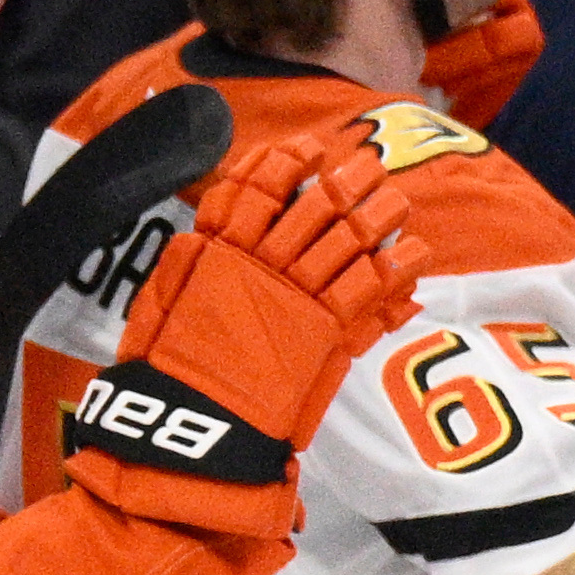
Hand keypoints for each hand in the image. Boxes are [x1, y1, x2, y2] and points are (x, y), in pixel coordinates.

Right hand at [66, 135, 421, 527]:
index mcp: (217, 250)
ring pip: (346, 237)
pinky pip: (367, 286)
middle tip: (370, 165)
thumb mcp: (161, 304)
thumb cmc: (164, 373)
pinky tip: (413, 252)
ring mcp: (293, 295)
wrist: (187, 426)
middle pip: (313, 205)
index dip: (285, 161)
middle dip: (346, 181)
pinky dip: (395, 267)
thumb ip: (187, 265)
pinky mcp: (321, 331)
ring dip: (377, 214)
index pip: (256, 186)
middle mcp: (260, 264)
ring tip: (397, 200)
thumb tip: (203, 234)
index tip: (309, 149)